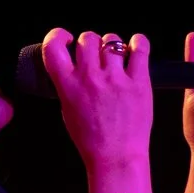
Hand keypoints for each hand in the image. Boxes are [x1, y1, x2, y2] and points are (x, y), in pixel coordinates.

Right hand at [39, 28, 154, 172]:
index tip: (66, 39)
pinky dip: (139, 43)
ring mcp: (116, 78)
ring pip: (112, 40)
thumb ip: (68, 85)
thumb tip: (73, 67)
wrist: (116, 156)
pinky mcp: (139, 81)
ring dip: (113, 45)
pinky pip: (140, 48)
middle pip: (87, 38)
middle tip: (95, 54)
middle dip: (90, 43)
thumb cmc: (92, 139)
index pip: (53, 46)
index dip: (58, 35)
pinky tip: (136, 46)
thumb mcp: (67, 111)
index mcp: (68, 85)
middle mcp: (90, 78)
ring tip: (116, 56)